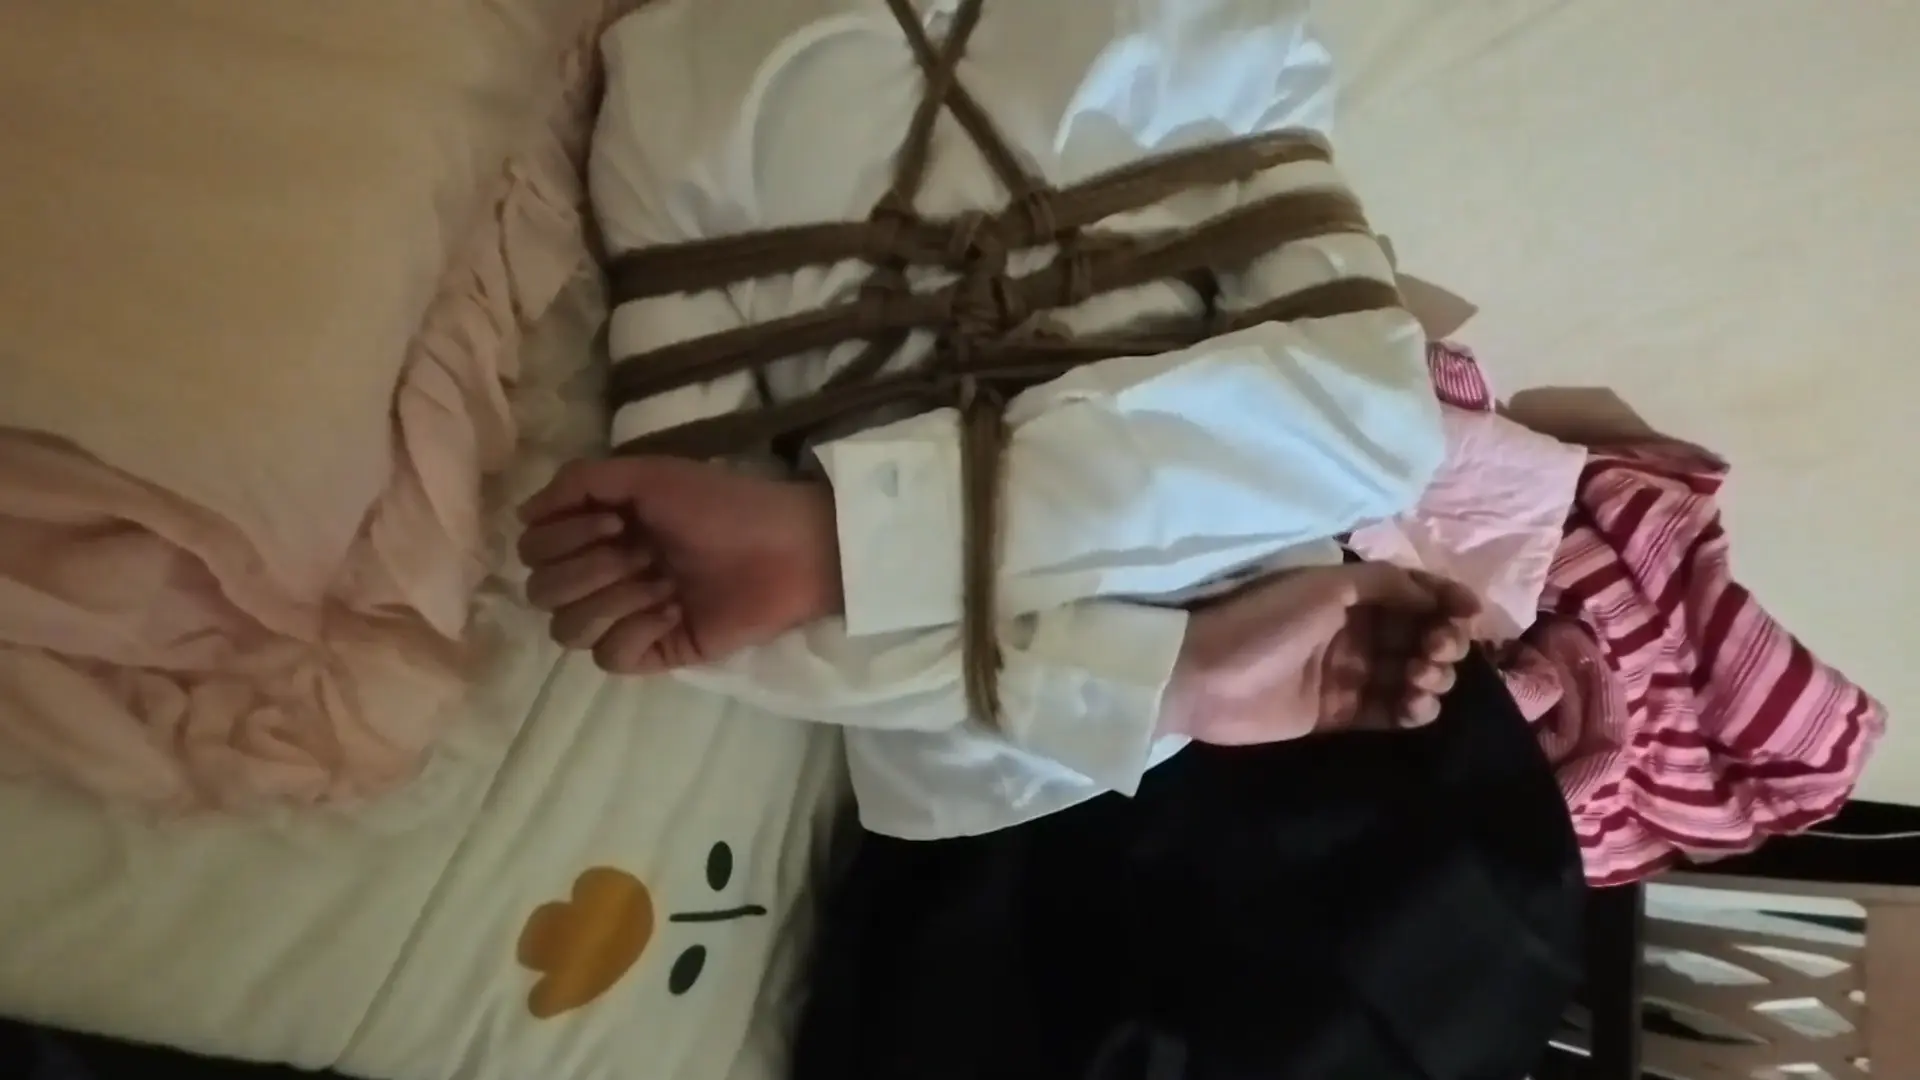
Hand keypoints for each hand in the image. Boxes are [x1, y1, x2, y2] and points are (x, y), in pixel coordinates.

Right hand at [515, 456, 842, 673]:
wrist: (788, 547)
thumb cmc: (723, 504)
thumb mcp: (648, 474)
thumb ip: (579, 482)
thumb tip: (523, 513)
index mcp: (597, 532)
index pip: (533, 550)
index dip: (563, 538)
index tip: (618, 521)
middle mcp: (605, 574)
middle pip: (542, 593)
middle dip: (590, 569)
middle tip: (645, 551)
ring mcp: (629, 616)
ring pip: (567, 632)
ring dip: (612, 601)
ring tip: (664, 582)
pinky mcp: (657, 651)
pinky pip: (610, 658)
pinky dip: (635, 632)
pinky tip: (673, 611)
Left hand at [1162, 563, 1480, 744]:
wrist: (1204, 674)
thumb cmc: (1264, 620)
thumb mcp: (1325, 586)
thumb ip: (1385, 584)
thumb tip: (1433, 594)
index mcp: (1348, 594)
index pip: (1412, 594)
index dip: (1446, 602)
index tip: (1470, 614)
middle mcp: (1352, 631)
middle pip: (1417, 636)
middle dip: (1441, 641)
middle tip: (1436, 650)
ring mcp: (1346, 674)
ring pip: (1409, 675)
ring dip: (1430, 676)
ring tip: (1420, 679)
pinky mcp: (1338, 714)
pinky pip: (1388, 711)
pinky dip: (1412, 709)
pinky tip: (1417, 705)